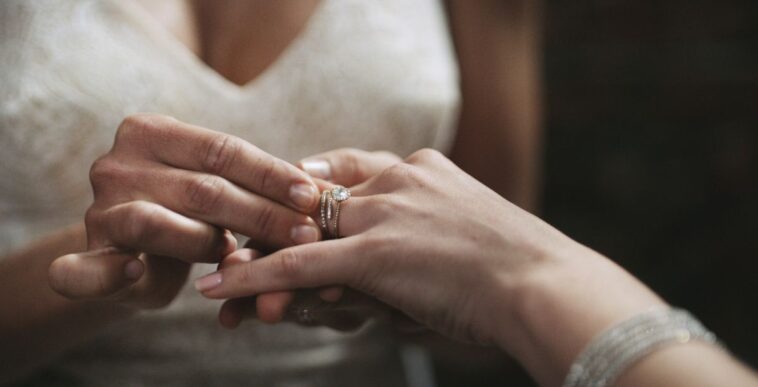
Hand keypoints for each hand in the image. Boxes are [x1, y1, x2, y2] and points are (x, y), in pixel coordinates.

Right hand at [48, 114, 320, 308]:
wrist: (133, 253)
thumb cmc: (190, 214)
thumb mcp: (219, 188)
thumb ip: (254, 186)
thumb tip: (326, 191)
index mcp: (153, 132)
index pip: (223, 149)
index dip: (273, 174)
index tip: (316, 196)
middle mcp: (118, 161)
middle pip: (202, 187)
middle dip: (263, 214)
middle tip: (309, 234)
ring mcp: (97, 207)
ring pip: (159, 223)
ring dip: (214, 246)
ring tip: (260, 263)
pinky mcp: (85, 253)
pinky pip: (86, 269)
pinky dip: (110, 274)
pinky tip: (137, 273)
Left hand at [196, 148, 577, 344]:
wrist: (546, 286)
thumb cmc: (519, 271)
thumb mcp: (474, 233)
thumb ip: (433, 228)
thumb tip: (408, 254)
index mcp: (423, 167)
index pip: (347, 169)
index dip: (310, 186)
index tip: (284, 199)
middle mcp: (398, 179)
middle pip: (316, 200)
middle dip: (274, 227)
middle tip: (235, 243)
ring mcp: (385, 213)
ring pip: (304, 232)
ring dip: (260, 257)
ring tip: (220, 278)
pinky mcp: (375, 253)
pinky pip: (302, 264)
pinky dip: (258, 277)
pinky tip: (221, 288)